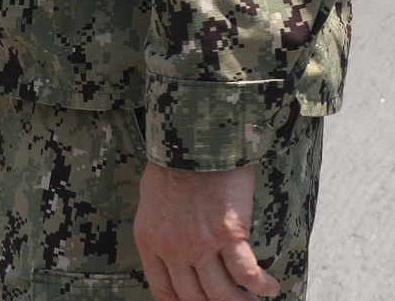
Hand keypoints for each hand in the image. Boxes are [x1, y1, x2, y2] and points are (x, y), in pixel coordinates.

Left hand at [134, 162, 279, 299]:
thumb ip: (161, 229)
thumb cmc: (174, 161)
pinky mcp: (227, 234)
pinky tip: (271, 286)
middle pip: (195, 298)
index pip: (163, 291)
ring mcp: (200, 243)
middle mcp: (172, 248)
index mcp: (150, 240)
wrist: (192, 135)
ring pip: (222, 294)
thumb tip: (174, 252)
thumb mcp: (152, 199)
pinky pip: (247, 274)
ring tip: (252, 300)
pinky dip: (262, 286)